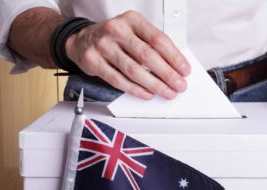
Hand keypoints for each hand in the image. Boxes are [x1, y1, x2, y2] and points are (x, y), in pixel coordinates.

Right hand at [65, 10, 190, 99]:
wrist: (82, 39)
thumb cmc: (114, 37)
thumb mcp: (133, 31)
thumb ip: (151, 45)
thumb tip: (174, 66)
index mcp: (132, 20)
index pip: (158, 39)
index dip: (174, 57)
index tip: (184, 70)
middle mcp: (117, 30)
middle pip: (147, 55)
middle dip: (167, 74)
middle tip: (178, 85)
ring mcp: (104, 46)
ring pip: (134, 70)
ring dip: (154, 84)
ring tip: (166, 92)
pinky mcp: (94, 62)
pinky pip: (118, 80)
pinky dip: (135, 89)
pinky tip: (147, 94)